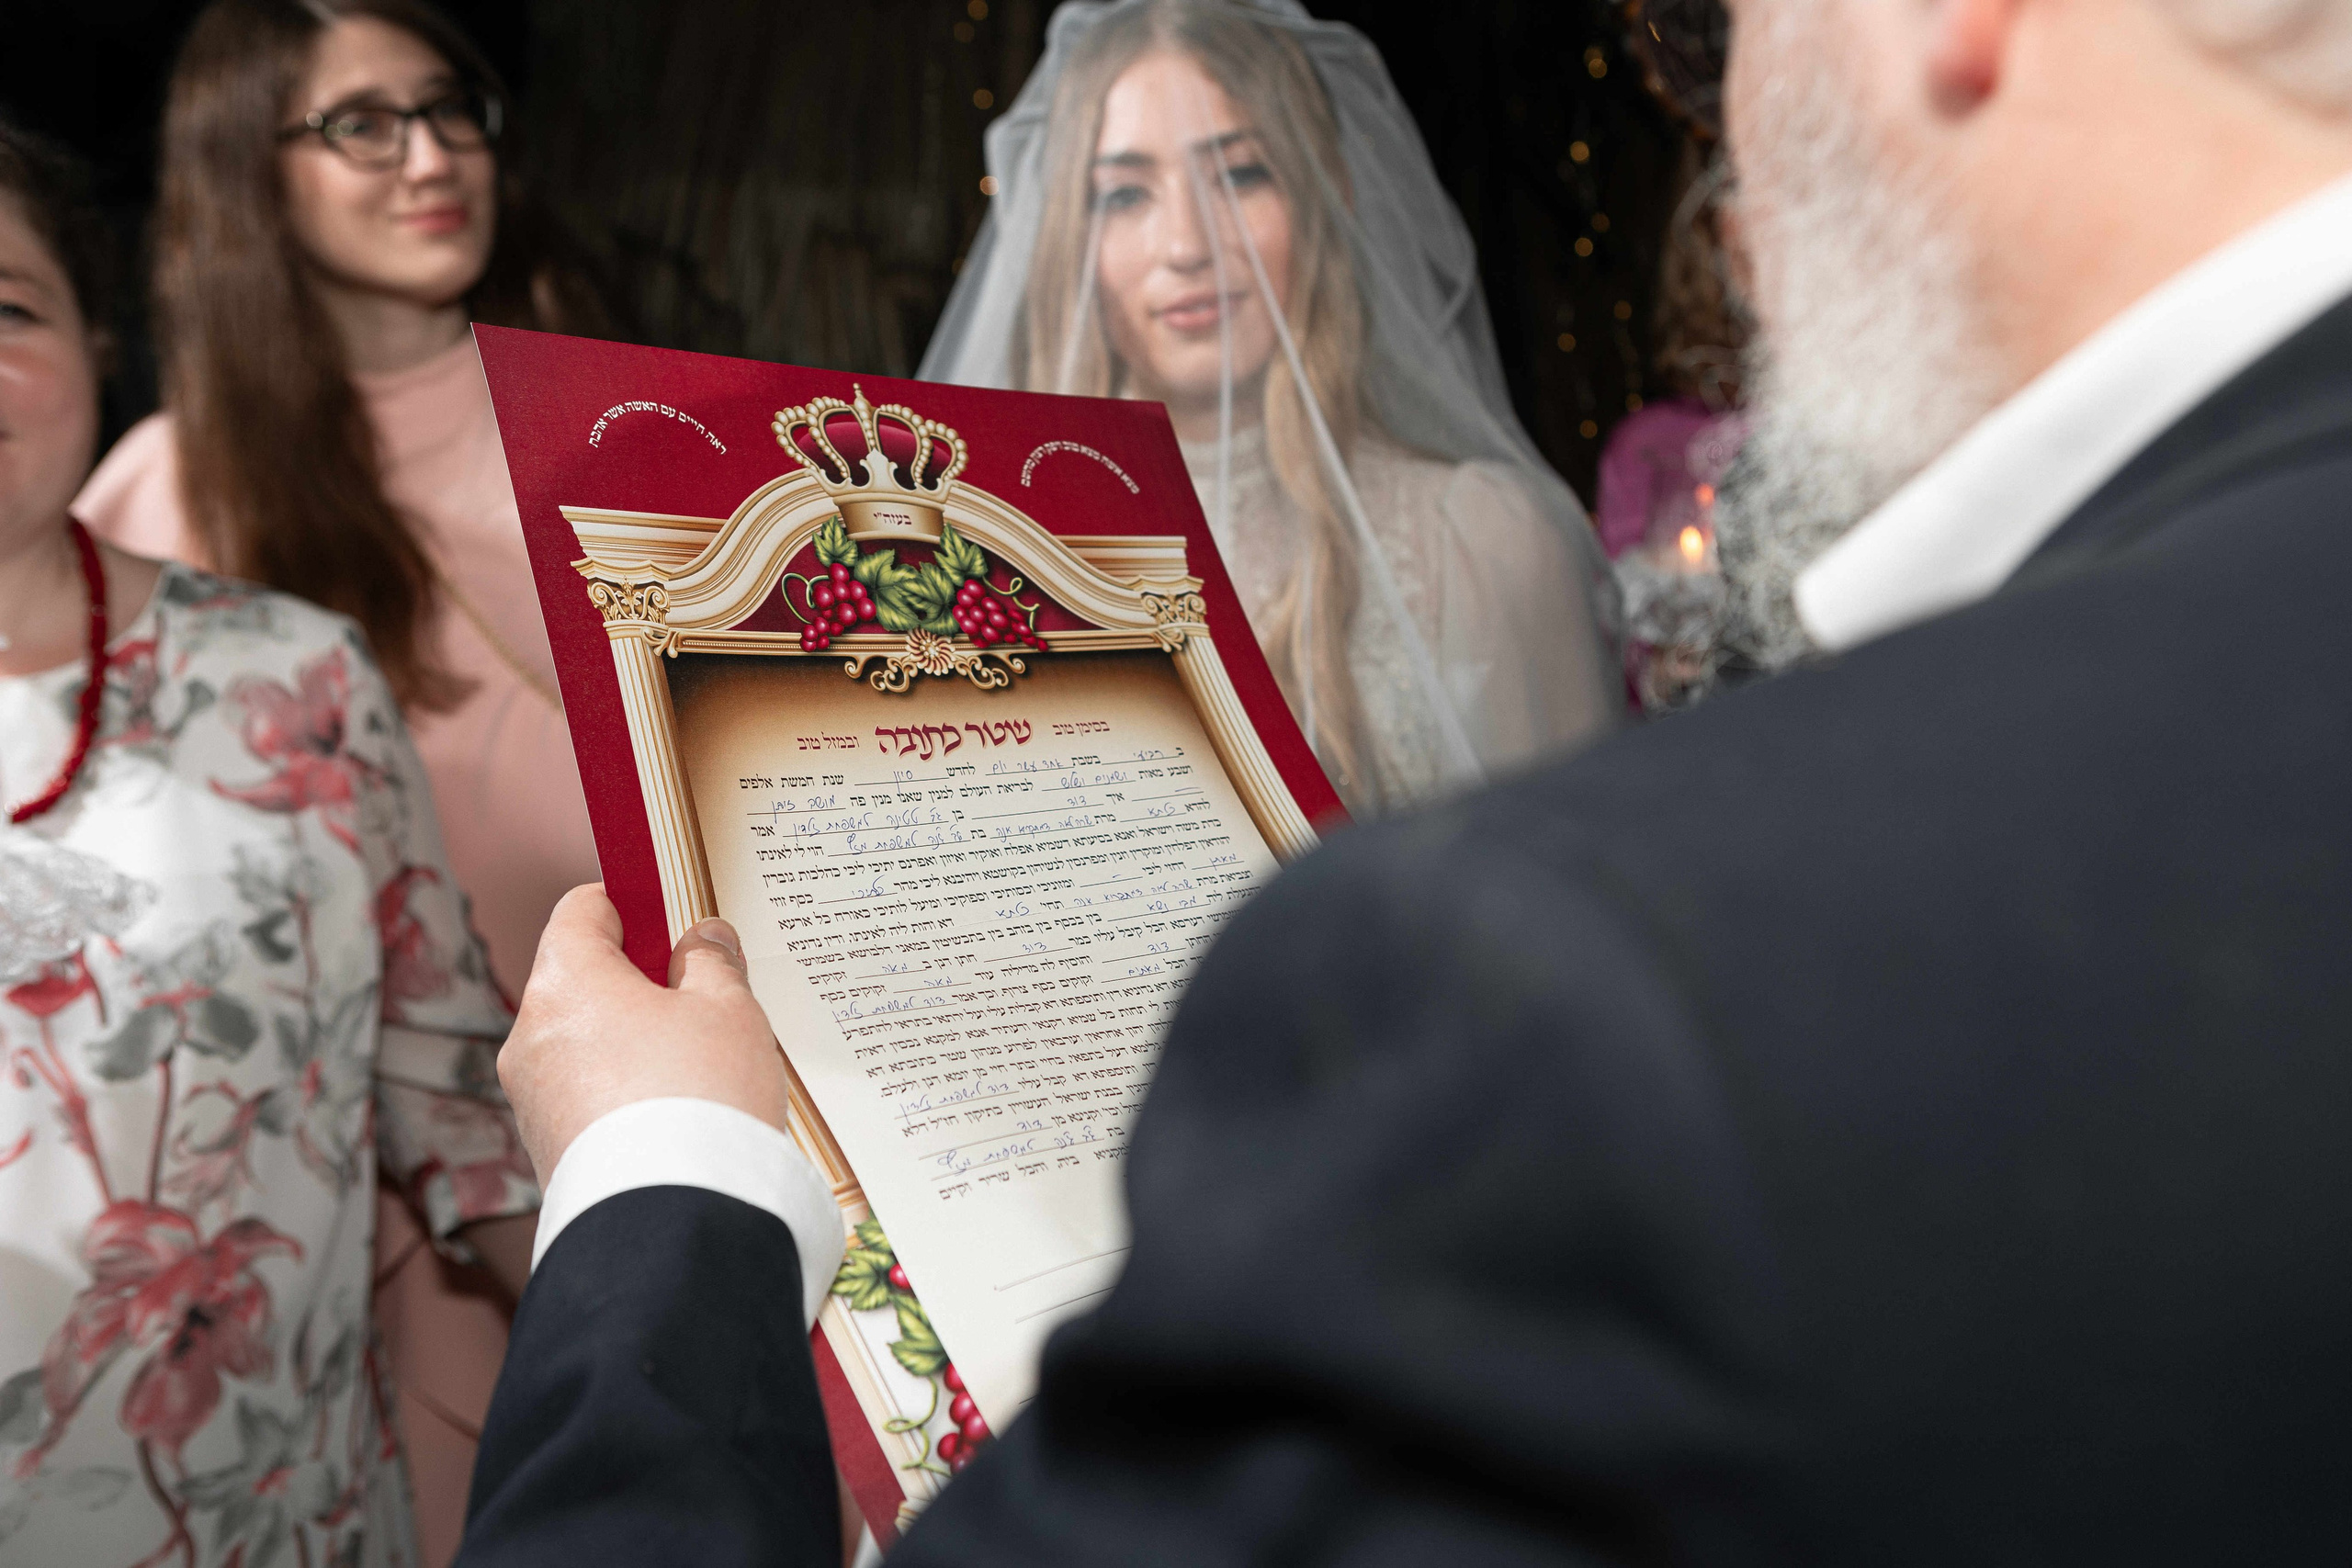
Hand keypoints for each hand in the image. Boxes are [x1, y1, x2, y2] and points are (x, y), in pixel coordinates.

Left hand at [499, 884, 788, 1185]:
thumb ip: (712, 962)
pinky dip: (621, 1092)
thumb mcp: (729, 1010)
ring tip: (698, 1065)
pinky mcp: (546, 1150)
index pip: (582, 910)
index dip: (630, 904)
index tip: (671, 917)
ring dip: (630, 1040)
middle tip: (702, 998)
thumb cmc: (701, 1097)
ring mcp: (531, 1097)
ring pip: (582, 1042)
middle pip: (582, 979)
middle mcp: (530, 1034)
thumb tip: (700, 939)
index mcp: (566, 980)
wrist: (675, 1221)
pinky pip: (583, 1097)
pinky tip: (675, 1113)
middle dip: (638, 982)